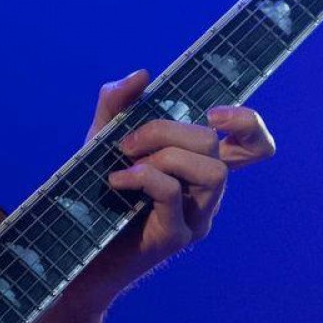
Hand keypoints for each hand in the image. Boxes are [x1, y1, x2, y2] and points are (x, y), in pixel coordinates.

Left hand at [88, 69, 274, 279]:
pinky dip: (145, 176)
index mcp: (195, 165)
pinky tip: (117, 180)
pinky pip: (174, 192)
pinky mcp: (177, 236)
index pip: (250, 145)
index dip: (248, 125)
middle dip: (168, 130)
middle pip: (215, 145)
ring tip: (127, 162)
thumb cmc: (93, 194)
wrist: (72, 247)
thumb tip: (142, 76)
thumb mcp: (99, 140)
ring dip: (167, 155)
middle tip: (127, 143)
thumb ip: (117, 105)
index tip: (214, 114)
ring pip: (212, 171)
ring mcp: (196, 216)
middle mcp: (203, 190)